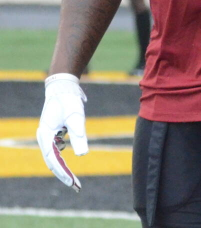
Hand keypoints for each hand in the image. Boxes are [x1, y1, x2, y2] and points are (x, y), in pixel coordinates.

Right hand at [35, 73, 87, 190]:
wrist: (62, 87)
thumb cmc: (68, 101)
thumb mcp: (76, 117)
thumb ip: (78, 135)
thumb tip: (83, 154)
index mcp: (45, 135)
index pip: (53, 159)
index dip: (62, 172)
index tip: (72, 183)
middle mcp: (43, 137)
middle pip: (52, 161)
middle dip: (64, 175)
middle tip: (76, 187)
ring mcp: (47, 136)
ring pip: (54, 157)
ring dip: (63, 168)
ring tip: (74, 181)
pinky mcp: (52, 134)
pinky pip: (56, 151)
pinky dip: (62, 159)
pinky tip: (68, 166)